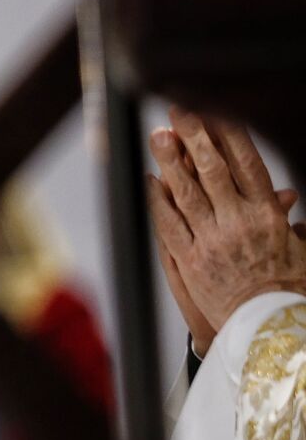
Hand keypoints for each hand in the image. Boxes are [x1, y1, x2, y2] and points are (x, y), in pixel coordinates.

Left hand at [145, 106, 305, 339]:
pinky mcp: (190, 261)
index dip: (230, 136)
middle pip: (212, 171)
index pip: (247, 165)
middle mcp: (238, 224)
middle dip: (195, 138)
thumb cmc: (288, 289)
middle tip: (178, 112)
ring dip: (170, 162)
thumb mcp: (298, 248)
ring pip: (186, 193)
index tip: (217, 111)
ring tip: (158, 136)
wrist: (269, 328)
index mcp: (268, 216)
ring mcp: (211, 241)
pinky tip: (149, 182)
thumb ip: (284, 218)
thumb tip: (285, 193)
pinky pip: (169, 225)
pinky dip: (158, 202)